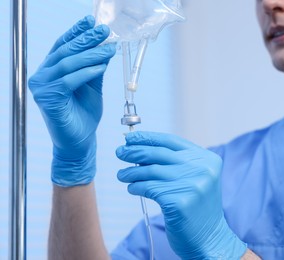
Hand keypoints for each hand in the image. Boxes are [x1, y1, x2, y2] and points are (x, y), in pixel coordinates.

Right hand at [28, 16, 115, 185]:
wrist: (81, 141)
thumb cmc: (85, 114)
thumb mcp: (93, 86)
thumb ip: (95, 67)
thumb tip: (105, 46)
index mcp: (52, 70)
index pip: (63, 46)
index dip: (77, 32)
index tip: (92, 21)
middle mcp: (43, 76)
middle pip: (65, 51)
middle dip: (87, 39)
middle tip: (104, 30)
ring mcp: (42, 88)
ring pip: (67, 64)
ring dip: (90, 54)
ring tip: (108, 48)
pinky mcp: (47, 99)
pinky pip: (68, 81)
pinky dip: (86, 72)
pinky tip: (101, 66)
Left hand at [116, 132, 246, 258]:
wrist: (210, 237)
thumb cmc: (196, 206)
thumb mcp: (194, 178)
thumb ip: (175, 163)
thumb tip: (140, 149)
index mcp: (207, 159)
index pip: (171, 141)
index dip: (148, 138)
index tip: (130, 138)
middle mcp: (201, 169)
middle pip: (159, 153)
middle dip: (135, 151)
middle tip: (120, 152)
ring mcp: (191, 185)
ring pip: (151, 171)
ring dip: (131, 172)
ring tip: (122, 175)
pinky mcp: (179, 202)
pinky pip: (149, 189)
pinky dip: (136, 187)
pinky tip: (132, 188)